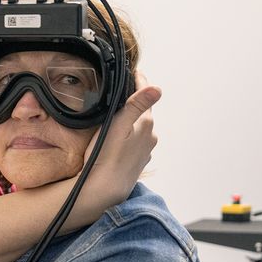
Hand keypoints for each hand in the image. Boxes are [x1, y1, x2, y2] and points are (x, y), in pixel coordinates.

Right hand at [83, 73, 159, 197]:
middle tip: (119, 93)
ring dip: (131, 120)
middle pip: (142, 111)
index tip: (133, 71)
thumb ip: (137, 105)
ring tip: (115, 116)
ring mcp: (145, 149)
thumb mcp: (117, 125)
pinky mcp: (138, 161)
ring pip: (139, 127)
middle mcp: (150, 136)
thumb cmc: (106, 157)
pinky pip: (135, 142)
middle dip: (133, 101)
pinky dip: (128, 136)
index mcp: (146, 123)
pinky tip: (116, 139)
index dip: (138, 80)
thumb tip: (157, 88)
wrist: (104, 189)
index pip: (145, 94)